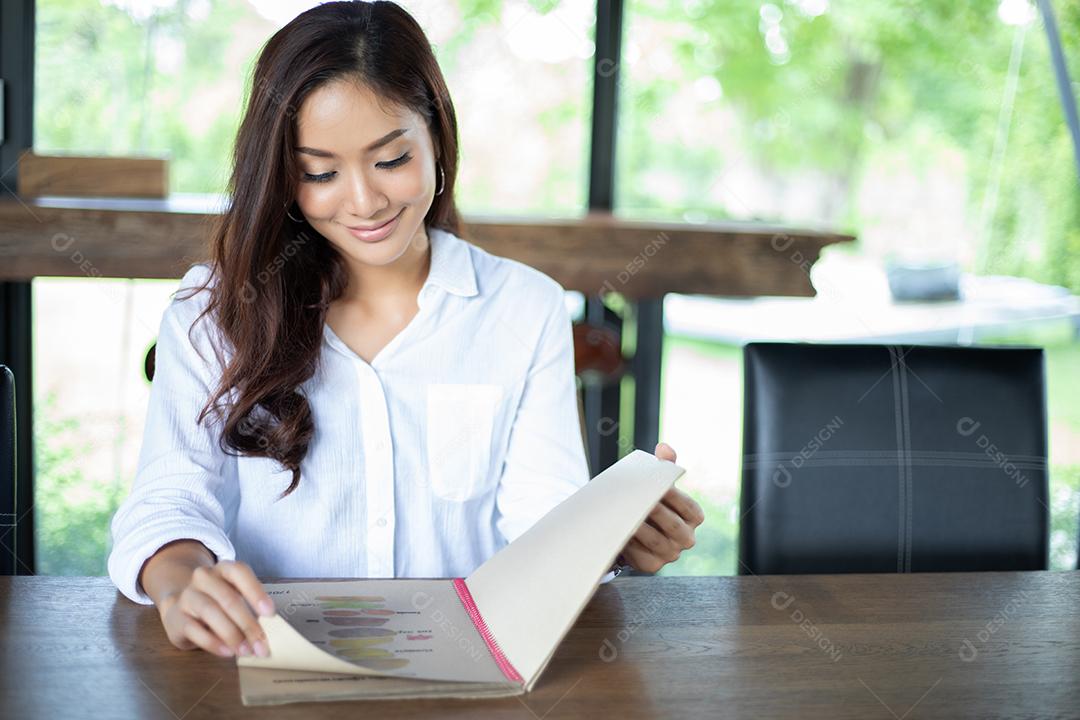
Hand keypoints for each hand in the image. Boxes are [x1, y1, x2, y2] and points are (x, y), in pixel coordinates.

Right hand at [158, 560, 275, 658]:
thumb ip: (249, 609)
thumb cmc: (216, 602)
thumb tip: (265, 634)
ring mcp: (187, 596)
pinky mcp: (175, 618)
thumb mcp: (234, 597)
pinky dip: (213, 643)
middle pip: (228, 598)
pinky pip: (195, 630)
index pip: (240, 573)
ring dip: (232, 634)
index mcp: (223, 569)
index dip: (256, 592)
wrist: (179, 606)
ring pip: (211, 612)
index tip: (270, 613)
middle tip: (261, 645)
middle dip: (248, 624)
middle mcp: (203, 578)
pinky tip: (227, 652)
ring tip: (245, 651)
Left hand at [616, 443, 704, 573]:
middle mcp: (687, 538)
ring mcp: (671, 554)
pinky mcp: (652, 566)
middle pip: (674, 525)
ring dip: (640, 527)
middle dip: (656, 512)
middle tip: (640, 500)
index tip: (658, 487)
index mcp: (694, 517)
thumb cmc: (652, 502)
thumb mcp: (660, 485)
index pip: (689, 507)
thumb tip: (664, 448)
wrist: (635, 530)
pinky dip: (630, 544)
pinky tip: (620, 531)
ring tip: (626, 514)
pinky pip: (641, 556)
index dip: (674, 497)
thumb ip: (664, 466)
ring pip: (657, 541)